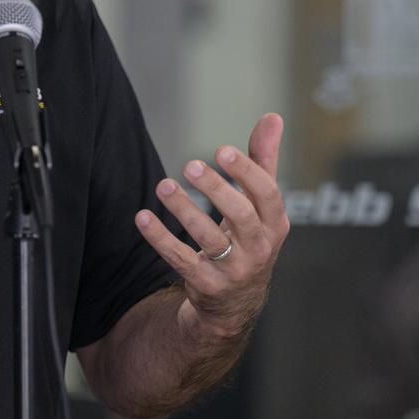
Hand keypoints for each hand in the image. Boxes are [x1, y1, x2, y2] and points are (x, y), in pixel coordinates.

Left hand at [135, 113, 288, 338]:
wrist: (236, 302)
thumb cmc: (249, 238)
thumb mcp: (261, 205)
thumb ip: (263, 161)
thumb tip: (273, 116)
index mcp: (275, 224)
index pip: (267, 195)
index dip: (246, 172)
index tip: (221, 150)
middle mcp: (259, 249)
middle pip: (242, 216)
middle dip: (216, 189)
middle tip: (191, 165)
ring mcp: (233, 270)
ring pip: (210, 239)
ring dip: (185, 210)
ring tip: (163, 186)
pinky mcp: (206, 285)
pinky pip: (181, 260)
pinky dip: (161, 239)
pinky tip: (143, 217)